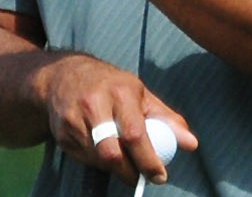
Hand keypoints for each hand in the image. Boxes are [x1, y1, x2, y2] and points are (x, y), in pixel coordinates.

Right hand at [40, 53, 197, 185]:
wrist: (62, 74)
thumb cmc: (111, 85)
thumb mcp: (140, 94)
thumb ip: (167, 119)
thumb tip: (191, 144)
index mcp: (119, 92)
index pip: (134, 134)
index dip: (148, 160)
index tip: (159, 176)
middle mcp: (93, 103)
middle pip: (112, 153)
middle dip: (129, 172)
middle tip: (140, 177)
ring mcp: (73, 118)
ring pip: (97, 159)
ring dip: (113, 167)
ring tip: (122, 159)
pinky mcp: (61, 131)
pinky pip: (83, 158)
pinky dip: (96, 161)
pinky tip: (100, 149)